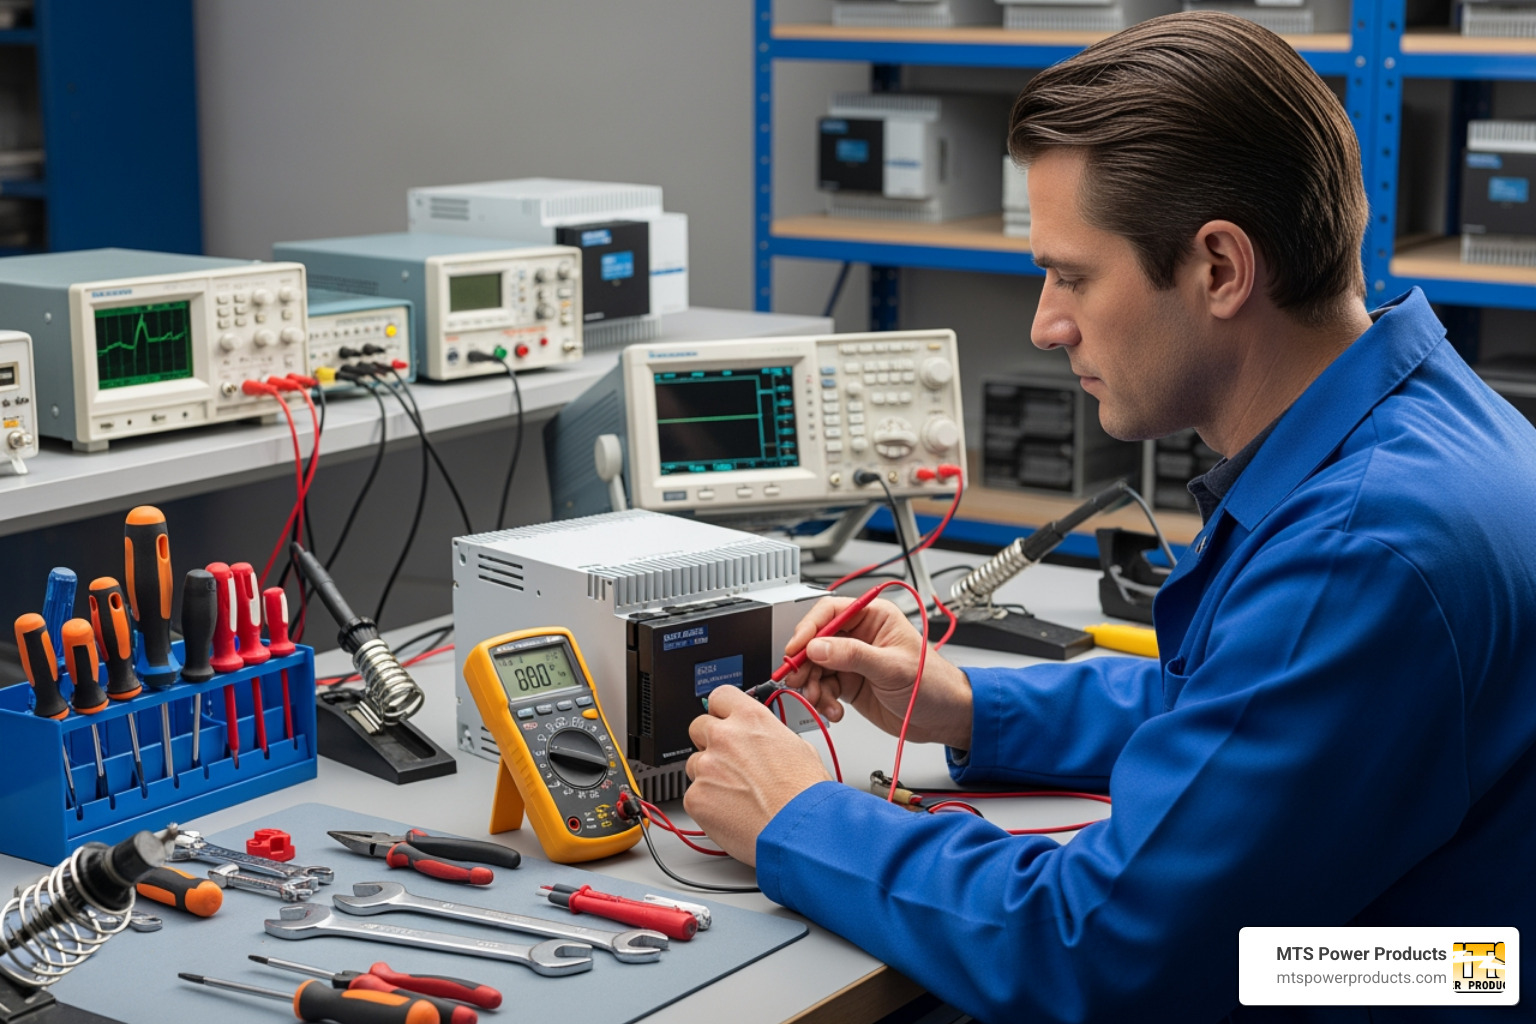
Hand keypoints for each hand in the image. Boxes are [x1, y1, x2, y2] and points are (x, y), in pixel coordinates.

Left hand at [683, 685, 830, 865]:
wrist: (799, 830)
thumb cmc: (805, 795)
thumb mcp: (797, 747)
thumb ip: (767, 736)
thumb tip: (760, 739)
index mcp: (751, 719)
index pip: (720, 696)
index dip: (722, 710)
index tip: (723, 719)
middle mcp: (724, 737)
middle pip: (699, 727)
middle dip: (710, 742)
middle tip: (730, 763)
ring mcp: (707, 767)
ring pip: (695, 764)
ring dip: (709, 775)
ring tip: (737, 795)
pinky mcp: (696, 797)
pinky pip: (693, 795)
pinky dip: (708, 804)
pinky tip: (731, 812)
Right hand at [781, 595, 973, 748]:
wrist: (944, 717)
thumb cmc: (932, 684)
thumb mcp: (892, 667)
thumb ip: (852, 655)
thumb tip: (818, 647)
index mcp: (874, 618)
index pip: (830, 612)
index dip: (809, 628)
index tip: (796, 648)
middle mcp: (860, 636)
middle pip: (816, 641)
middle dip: (805, 662)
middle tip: (797, 679)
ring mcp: (853, 661)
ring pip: (816, 667)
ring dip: (812, 685)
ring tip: (819, 700)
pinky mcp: (850, 684)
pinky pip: (824, 687)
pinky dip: (823, 700)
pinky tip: (834, 710)